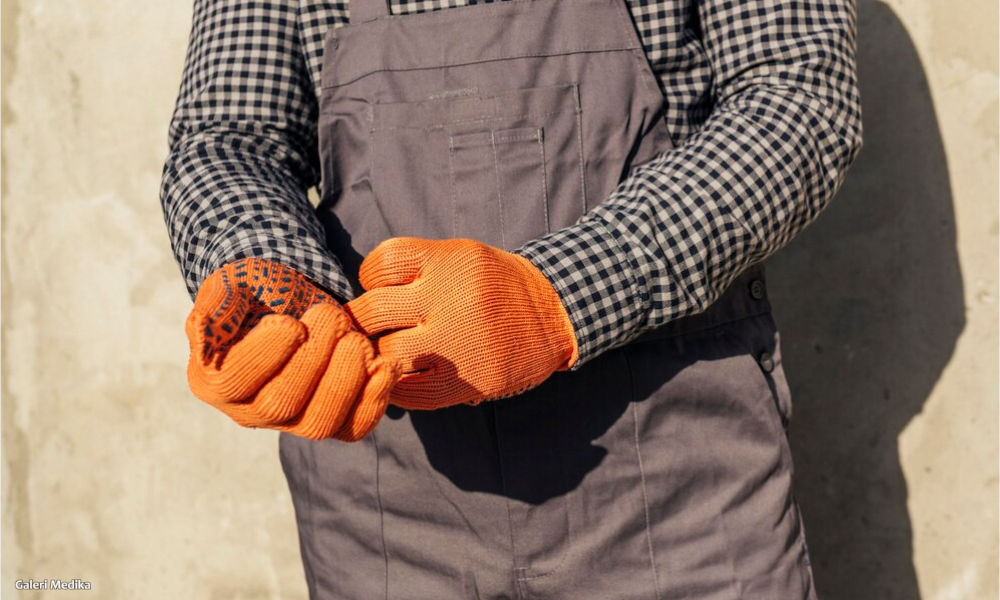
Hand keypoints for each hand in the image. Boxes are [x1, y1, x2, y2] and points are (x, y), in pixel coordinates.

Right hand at [185, 257, 400, 440]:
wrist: (297, 300)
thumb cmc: (259, 291)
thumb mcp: (233, 283)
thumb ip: (219, 302)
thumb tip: (205, 331)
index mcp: (214, 383)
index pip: (235, 383)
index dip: (266, 355)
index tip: (292, 323)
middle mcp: (250, 412)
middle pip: (280, 406)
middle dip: (312, 360)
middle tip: (331, 317)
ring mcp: (293, 423)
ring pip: (319, 423)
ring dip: (345, 379)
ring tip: (357, 340)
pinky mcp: (332, 421)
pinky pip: (353, 427)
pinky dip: (374, 400)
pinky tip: (384, 366)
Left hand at [345, 238, 577, 409]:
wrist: (554, 317)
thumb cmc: (495, 284)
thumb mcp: (461, 255)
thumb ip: (414, 267)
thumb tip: (358, 296)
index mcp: (448, 263)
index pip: (378, 266)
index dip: (372, 278)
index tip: (384, 287)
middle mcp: (450, 301)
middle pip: (371, 311)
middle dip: (364, 320)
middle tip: (372, 326)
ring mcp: (455, 345)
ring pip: (385, 353)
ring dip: (380, 353)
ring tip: (392, 349)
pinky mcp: (463, 383)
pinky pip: (407, 392)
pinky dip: (396, 385)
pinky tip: (406, 374)